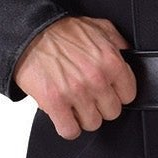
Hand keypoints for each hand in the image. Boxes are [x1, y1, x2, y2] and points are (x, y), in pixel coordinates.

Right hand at [14, 16, 137, 138]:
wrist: (29, 33)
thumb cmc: (61, 31)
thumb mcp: (97, 27)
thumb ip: (117, 42)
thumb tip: (128, 55)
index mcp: (111, 61)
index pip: (128, 95)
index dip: (117, 94)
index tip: (107, 91)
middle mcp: (96, 78)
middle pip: (112, 112)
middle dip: (100, 106)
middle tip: (88, 96)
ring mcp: (76, 93)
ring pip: (92, 124)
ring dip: (83, 117)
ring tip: (74, 104)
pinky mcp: (55, 103)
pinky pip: (70, 131)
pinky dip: (67, 127)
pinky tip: (63, 115)